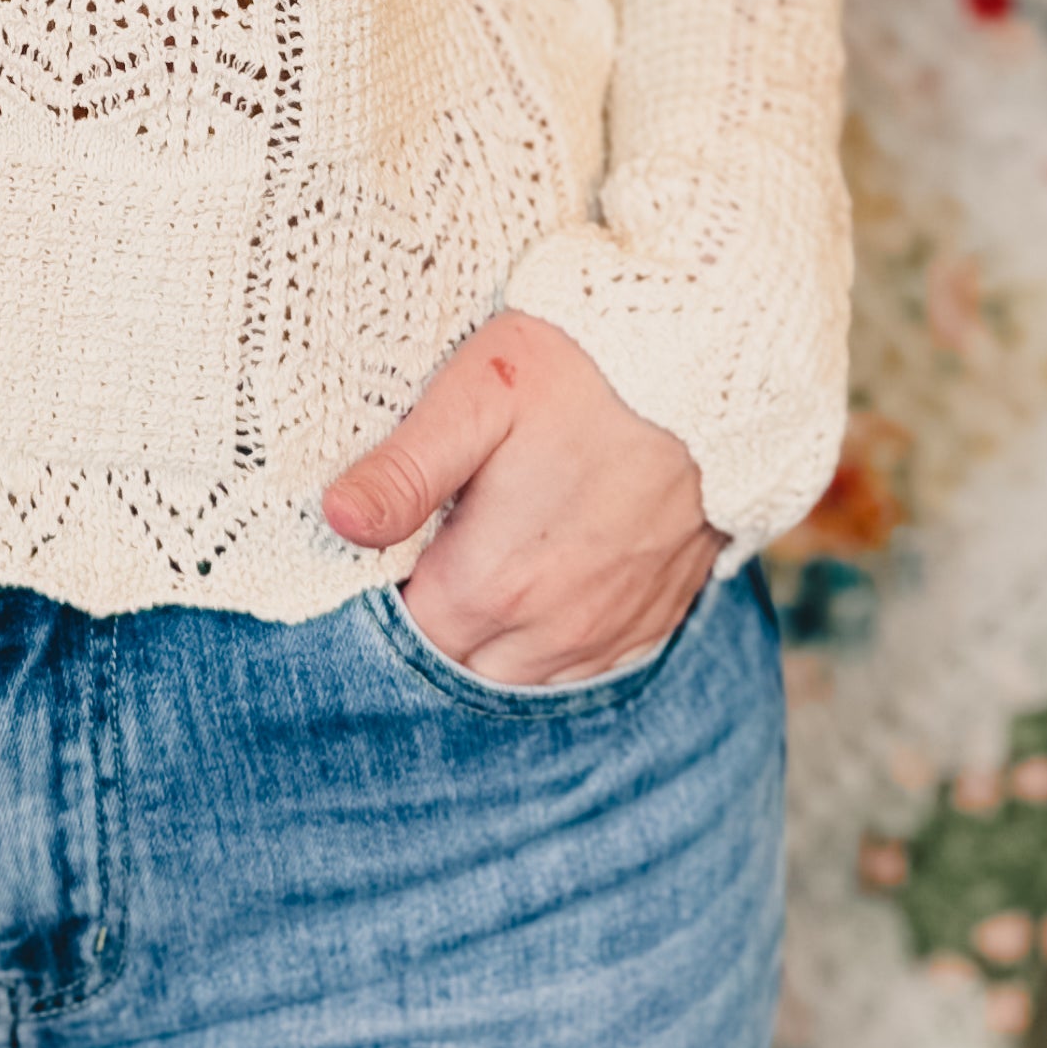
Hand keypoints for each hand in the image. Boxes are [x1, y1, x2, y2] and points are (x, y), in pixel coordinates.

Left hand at [321, 309, 716, 685]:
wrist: (710, 372)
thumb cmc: (584, 371)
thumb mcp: (476, 397)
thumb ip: (405, 469)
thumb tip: (335, 519)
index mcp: (492, 583)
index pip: (405, 633)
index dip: (382, 593)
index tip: (383, 544)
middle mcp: (551, 629)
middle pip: (458, 663)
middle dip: (432, 620)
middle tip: (426, 546)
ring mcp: (607, 634)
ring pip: (519, 677)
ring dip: (489, 638)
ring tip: (481, 561)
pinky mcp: (651, 622)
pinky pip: (583, 668)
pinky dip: (549, 642)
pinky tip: (540, 585)